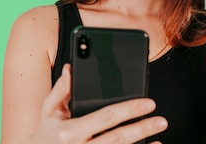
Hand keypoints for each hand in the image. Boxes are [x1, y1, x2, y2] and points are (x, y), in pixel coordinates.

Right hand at [24, 64, 166, 143]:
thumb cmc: (44, 133)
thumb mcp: (47, 110)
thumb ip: (60, 90)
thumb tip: (71, 69)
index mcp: (69, 130)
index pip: (106, 117)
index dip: (128, 109)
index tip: (147, 103)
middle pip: (118, 138)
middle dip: (142, 128)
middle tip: (160, 120)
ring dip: (142, 143)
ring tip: (159, 135)